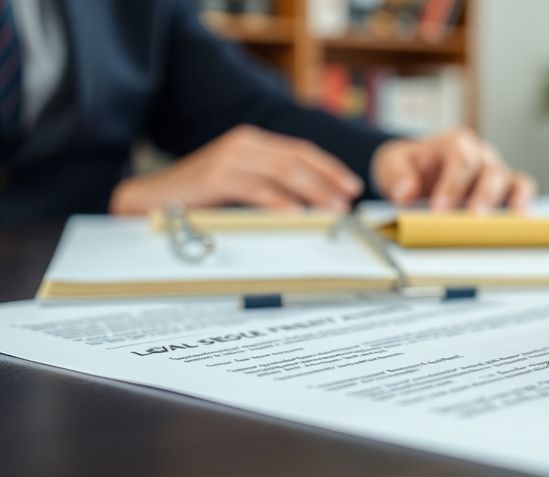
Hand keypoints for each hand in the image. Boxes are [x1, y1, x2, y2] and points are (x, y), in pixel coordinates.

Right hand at [110, 125, 362, 213]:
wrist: (148, 198)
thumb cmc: (198, 197)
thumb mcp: (240, 185)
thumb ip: (269, 185)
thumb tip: (311, 204)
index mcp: (252, 142)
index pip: (301, 151)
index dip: (330, 168)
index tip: (352, 185)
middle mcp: (244, 143)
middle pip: (297, 160)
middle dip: (327, 182)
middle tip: (347, 202)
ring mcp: (229, 157)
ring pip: (283, 172)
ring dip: (312, 192)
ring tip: (331, 210)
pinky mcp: (216, 176)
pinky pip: (257, 189)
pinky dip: (280, 202)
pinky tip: (297, 214)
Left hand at [371, 129, 535, 212]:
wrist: (420, 171)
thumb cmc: (410, 167)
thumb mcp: (391, 163)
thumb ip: (394, 174)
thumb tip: (405, 193)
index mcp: (454, 143)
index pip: (460, 158)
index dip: (452, 185)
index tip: (440, 210)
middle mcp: (480, 153)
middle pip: (487, 169)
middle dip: (481, 195)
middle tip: (473, 219)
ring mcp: (495, 169)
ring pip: (508, 179)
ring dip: (504, 201)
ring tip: (497, 225)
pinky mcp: (507, 186)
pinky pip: (523, 188)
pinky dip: (523, 201)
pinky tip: (518, 220)